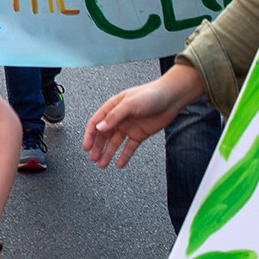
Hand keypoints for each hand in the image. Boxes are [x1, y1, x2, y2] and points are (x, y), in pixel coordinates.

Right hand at [84, 64, 206, 168]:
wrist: (171, 98)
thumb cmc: (151, 94)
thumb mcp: (130, 104)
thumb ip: (114, 116)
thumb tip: (100, 127)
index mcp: (113, 107)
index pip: (96, 122)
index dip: (90, 135)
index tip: (87, 147)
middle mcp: (119, 117)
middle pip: (104, 135)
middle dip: (98, 147)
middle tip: (94, 158)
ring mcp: (129, 127)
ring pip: (115, 143)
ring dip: (108, 153)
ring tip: (103, 164)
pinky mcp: (139, 134)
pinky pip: (129, 147)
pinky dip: (124, 156)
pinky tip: (119, 164)